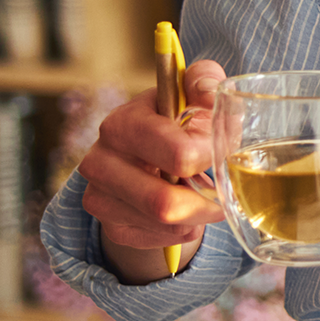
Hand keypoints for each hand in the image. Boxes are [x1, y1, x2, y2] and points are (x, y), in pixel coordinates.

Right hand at [77, 59, 226, 283]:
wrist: (154, 157)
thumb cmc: (182, 122)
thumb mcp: (196, 95)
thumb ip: (206, 80)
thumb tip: (206, 86)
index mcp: (124, 123)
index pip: (180, 155)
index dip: (212, 157)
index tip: (220, 149)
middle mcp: (100, 160)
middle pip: (165, 203)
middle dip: (207, 201)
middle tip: (221, 189)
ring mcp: (98, 195)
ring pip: (165, 225)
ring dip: (197, 215)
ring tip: (202, 195)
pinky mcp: (108, 224)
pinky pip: (158, 240)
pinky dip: (183, 230)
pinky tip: (183, 210)